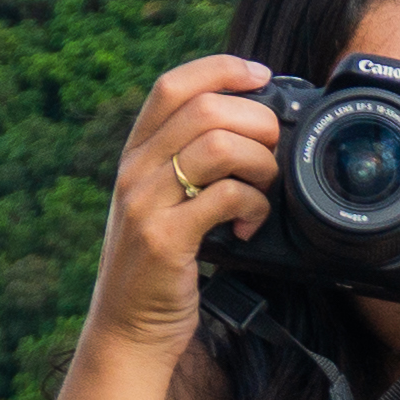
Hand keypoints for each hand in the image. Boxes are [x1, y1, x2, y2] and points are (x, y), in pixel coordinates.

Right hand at [90, 55, 280, 355]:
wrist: (127, 330)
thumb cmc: (160, 267)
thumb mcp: (165, 205)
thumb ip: (191, 167)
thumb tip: (254, 129)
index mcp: (136, 155)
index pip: (172, 86)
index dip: (221, 69)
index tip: (261, 74)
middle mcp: (134, 172)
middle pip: (205, 109)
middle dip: (257, 124)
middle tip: (272, 155)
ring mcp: (145, 204)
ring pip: (217, 145)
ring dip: (260, 164)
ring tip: (264, 192)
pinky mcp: (164, 239)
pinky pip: (225, 197)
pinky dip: (254, 207)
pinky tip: (250, 227)